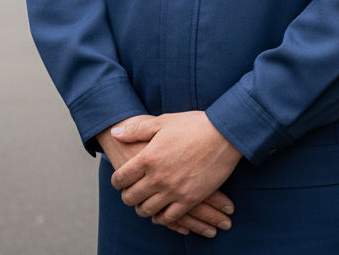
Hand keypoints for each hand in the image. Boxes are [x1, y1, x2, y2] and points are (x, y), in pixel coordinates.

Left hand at [109, 111, 242, 231]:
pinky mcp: (189, 199)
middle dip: (127, 196)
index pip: (121, 178)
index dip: (117, 181)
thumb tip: (116, 133)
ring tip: (145, 202)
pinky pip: (168, 218)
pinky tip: (161, 211)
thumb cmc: (192, 125)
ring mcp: (173, 190)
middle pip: (131, 198)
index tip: (120, 180)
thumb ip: (137, 130)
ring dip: (143, 208)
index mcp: (148, 157)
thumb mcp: (162, 122)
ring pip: (147, 210)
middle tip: (131, 192)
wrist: (223, 134)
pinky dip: (161, 217)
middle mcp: (157, 177)